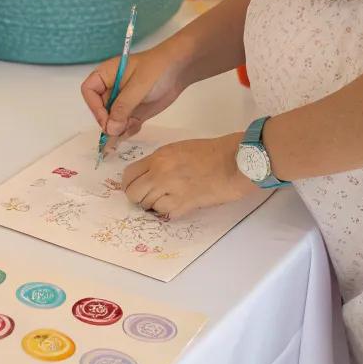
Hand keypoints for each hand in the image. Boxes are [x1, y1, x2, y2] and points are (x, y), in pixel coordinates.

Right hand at [82, 37, 191, 144]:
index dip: (94, 106)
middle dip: (109, 121)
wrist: (180, 69)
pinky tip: (138, 125)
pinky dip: (129, 129)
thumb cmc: (157, 70)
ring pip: (112, 121)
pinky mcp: (135, 111)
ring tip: (132, 126)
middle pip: (100, 110)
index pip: (89, 91)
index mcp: (106, 75)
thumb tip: (110, 129)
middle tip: (120, 130)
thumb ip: (123, 107)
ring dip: (119, 128)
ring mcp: (123, 101)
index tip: (106, 119)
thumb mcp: (138, 86)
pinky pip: (125, 125)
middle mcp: (111, 89)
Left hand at [122, 134, 255, 219]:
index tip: (135, 187)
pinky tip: (179, 203)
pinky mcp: (185, 205)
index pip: (129, 175)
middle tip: (149, 196)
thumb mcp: (178, 149)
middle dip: (138, 197)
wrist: (234, 162)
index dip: (129, 183)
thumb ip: (159, 162)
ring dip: (155, 205)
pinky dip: (169, 212)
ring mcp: (171, 191)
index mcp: (158, 157)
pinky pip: (165, 214)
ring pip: (149, 206)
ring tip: (169, 198)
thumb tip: (147, 177)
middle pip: (133, 194)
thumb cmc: (211, 152)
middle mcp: (160, 174)